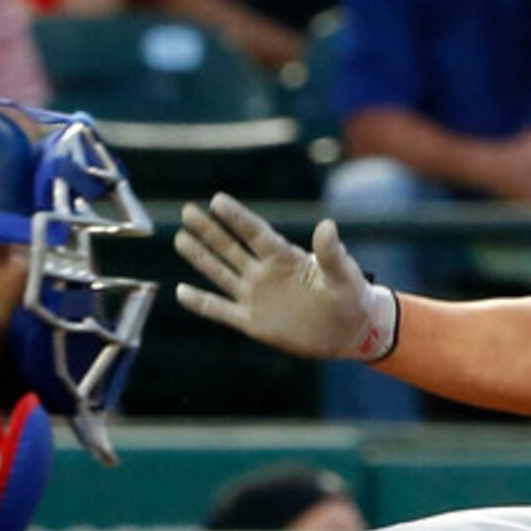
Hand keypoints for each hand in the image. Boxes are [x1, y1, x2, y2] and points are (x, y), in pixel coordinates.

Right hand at [175, 193, 398, 360]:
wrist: (350, 330)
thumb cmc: (351, 296)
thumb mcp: (344, 273)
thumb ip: (331, 252)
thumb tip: (327, 225)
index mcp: (285, 257)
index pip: (255, 233)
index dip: (237, 217)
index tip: (217, 200)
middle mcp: (265, 273)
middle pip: (230, 247)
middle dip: (209, 230)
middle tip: (187, 211)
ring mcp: (256, 296)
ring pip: (221, 273)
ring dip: (200, 257)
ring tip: (180, 238)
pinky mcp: (252, 322)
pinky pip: (221, 310)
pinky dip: (201, 303)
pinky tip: (181, 291)